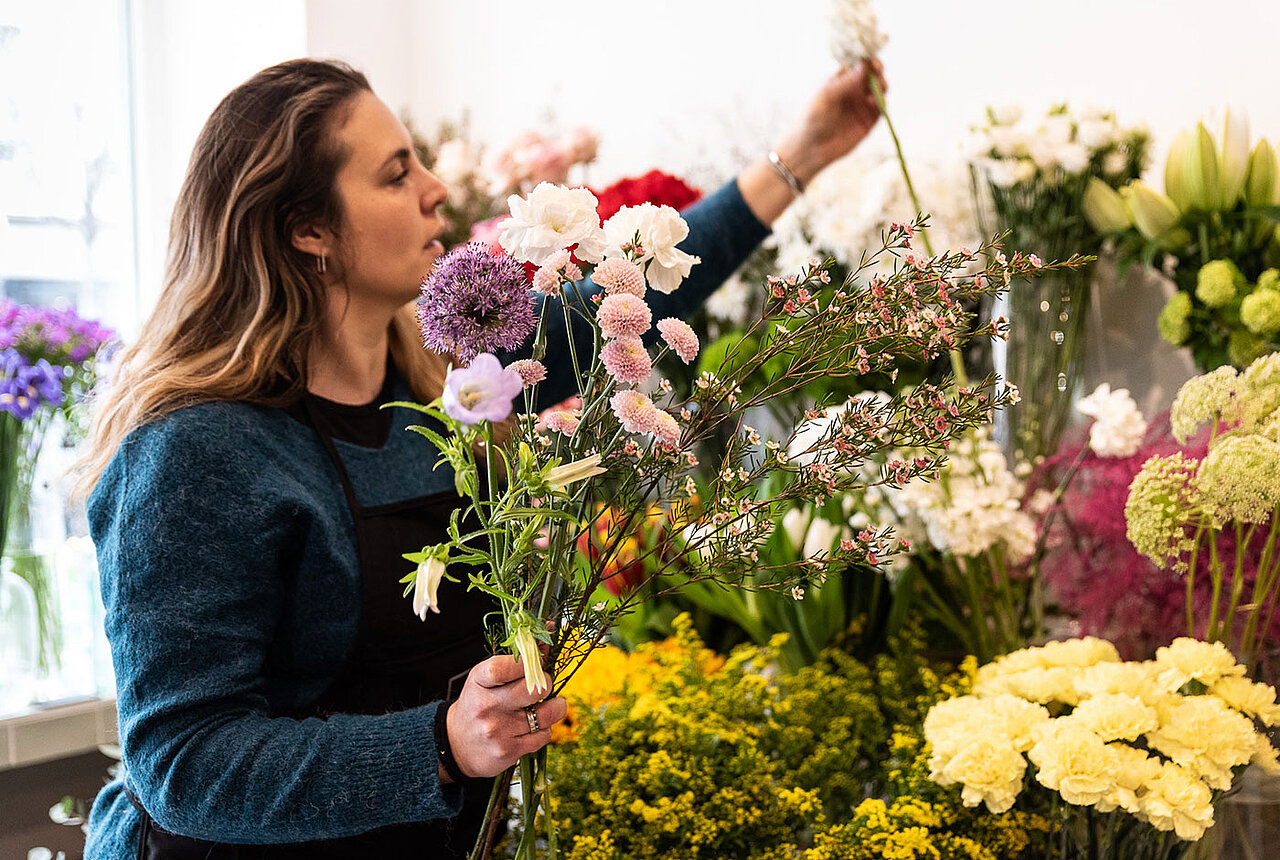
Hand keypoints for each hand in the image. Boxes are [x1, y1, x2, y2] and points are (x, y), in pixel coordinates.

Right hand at [444, 654, 566, 779]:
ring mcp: (498, 730)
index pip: (506, 666)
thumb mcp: (487, 678)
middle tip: (543, 685)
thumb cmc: (478, 704)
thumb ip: (516, 658)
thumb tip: (546, 634)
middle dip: (547, 683)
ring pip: (547, 713)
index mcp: (479, 682)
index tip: (537, 663)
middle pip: (535, 689)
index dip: (528, 662)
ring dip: (554, 707)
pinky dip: (545, 728)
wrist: (457, 744)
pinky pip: (544, 735)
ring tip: (548, 704)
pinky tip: (535, 725)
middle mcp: (487, 706)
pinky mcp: (508, 751)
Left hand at [776, 59, 886, 185]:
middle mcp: (854, 90)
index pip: (859, 64)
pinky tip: (876, 102)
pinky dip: (881, 103)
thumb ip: (846, 82)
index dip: (867, 58)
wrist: (810, 149)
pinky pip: (880, 109)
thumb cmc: (812, 119)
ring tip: (879, 85)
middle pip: (872, 75)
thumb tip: (864, 65)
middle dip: (877, 70)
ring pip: (879, 90)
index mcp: (841, 80)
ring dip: (882, 85)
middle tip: (878, 69)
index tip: (872, 57)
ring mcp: (862, 105)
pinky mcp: (868, 122)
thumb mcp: (826, 96)